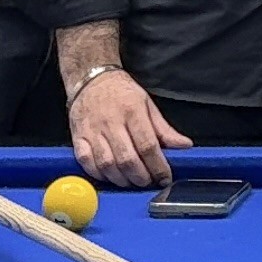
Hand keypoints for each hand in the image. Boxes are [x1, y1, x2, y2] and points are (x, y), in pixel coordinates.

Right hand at [70, 70, 189, 188]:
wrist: (90, 79)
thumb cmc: (121, 93)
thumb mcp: (147, 105)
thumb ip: (164, 129)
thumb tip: (184, 145)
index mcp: (132, 111)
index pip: (148, 146)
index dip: (158, 166)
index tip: (165, 177)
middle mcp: (111, 122)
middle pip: (127, 159)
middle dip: (141, 177)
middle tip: (149, 182)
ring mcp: (92, 131)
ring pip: (107, 164)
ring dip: (122, 180)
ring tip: (132, 181)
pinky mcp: (78, 137)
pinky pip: (86, 162)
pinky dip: (99, 174)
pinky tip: (110, 176)